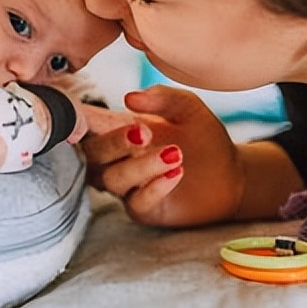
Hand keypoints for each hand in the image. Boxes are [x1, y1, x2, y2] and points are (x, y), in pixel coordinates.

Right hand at [78, 85, 243, 226]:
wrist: (232, 174)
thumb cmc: (203, 137)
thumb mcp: (187, 108)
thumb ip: (163, 97)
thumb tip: (130, 97)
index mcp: (117, 128)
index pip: (86, 122)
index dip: (75, 118)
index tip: (81, 112)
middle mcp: (115, 158)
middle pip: (91, 154)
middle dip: (113, 143)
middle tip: (145, 133)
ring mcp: (127, 186)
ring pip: (112, 179)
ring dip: (139, 166)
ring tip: (175, 154)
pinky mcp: (144, 210)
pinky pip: (136, 202)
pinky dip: (154, 188)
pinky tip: (176, 173)